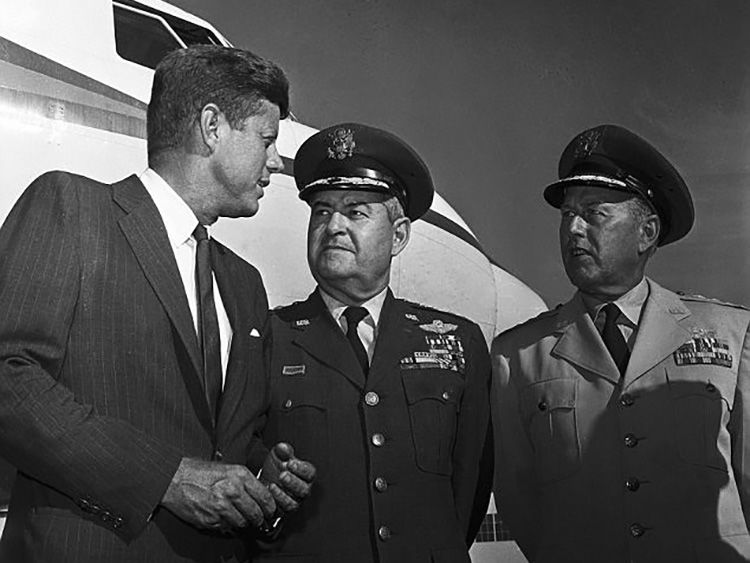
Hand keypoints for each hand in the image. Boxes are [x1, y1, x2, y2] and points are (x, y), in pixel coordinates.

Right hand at [161, 458, 275, 532]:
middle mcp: (233, 490)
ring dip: (242, 521)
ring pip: (242, 523)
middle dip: (258, 518)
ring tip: (237, 515)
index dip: (270, 507)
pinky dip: (227, 524)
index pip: (265, 497)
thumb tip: (261, 494)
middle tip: (258, 518)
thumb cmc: (200, 471)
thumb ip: (245, 481)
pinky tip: (222, 516)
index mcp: (240, 475)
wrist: (174, 478)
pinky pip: (226, 527)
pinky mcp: (210, 519)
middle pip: (256, 513)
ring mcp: (221, 507)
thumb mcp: (227, 468)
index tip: (270, 510)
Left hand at [260, 442, 315, 513]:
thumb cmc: (275, 468)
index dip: (302, 469)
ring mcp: (294, 501)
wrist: (263, 482)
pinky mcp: (283, 511)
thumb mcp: (278, 455)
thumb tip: (283, 448)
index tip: (291, 464)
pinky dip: (276, 501)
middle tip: (283, 475)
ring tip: (273, 484)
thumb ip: (282, 451)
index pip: (310, 473)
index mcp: (305, 475)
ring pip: (294, 503)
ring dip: (284, 495)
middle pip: (304, 490)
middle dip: (293, 483)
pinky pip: (282, 510)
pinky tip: (269, 490)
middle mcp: (302, 490)